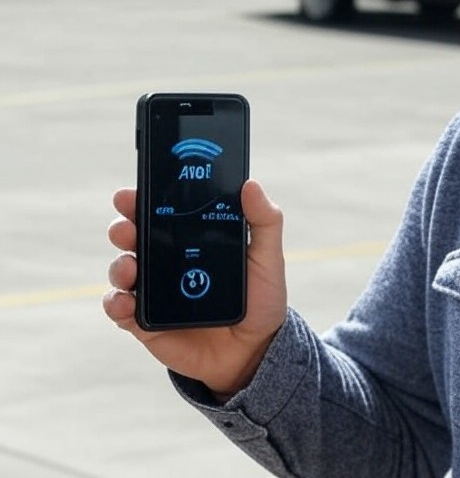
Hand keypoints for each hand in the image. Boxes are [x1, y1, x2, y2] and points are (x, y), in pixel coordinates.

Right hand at [103, 179, 287, 397]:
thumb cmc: (261, 298)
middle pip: (134, 237)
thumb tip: (251, 184)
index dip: (142, 199)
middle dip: (124, 228)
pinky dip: (115, 304)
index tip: (132, 192)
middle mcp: (167, 261)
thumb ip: (264, 221)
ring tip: (129, 268)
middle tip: (126, 228)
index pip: (161, 212)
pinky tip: (124, 302)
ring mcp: (154, 291)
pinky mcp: (146, 323)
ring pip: (122, 271)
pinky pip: (121, 310)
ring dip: (118, 265)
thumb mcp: (268, 257)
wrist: (256, 350)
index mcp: (192, 239)